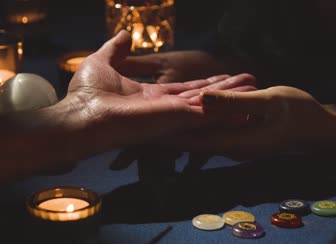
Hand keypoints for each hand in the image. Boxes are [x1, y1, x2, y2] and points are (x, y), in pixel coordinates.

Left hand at [63, 30, 255, 152]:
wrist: (81, 116)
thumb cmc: (86, 95)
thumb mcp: (102, 62)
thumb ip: (117, 49)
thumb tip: (125, 33)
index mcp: (151, 96)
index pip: (184, 88)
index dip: (204, 81)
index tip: (223, 73)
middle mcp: (166, 107)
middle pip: (203, 95)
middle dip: (226, 88)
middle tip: (249, 80)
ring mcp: (173, 114)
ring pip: (209, 102)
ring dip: (232, 95)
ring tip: (255, 87)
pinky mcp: (176, 118)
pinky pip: (207, 112)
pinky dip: (227, 106)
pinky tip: (246, 103)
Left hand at [162, 86, 335, 159]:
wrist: (318, 125)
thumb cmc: (299, 112)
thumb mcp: (269, 102)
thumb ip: (235, 102)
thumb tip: (202, 99)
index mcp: (236, 143)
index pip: (194, 143)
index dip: (169, 139)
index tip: (145, 135)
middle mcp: (231, 148)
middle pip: (192, 144)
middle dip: (167, 138)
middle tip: (140, 131)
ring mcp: (234, 144)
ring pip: (200, 139)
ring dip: (180, 131)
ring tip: (153, 124)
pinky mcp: (238, 136)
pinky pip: (211, 133)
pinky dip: (197, 125)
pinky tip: (185, 115)